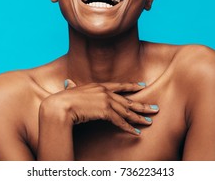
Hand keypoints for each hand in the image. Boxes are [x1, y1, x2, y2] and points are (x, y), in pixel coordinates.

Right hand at [41, 79, 158, 134]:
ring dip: (139, 117)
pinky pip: (120, 121)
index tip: (141, 86)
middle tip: (155, 108)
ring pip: (126, 111)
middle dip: (142, 105)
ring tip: (149, 121)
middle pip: (127, 100)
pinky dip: (129, 127)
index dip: (131, 86)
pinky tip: (136, 132)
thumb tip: (67, 82)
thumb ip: (72, 86)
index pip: (118, 85)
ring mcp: (106, 100)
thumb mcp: (69, 91)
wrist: (59, 106)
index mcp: (97, 85)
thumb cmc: (61, 99)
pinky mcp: (105, 111)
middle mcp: (104, 91)